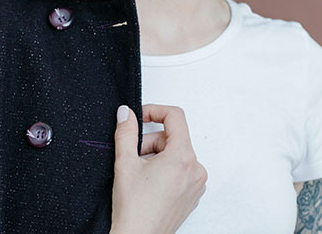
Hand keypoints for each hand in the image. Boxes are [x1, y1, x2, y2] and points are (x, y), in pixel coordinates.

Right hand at [110, 104, 207, 233]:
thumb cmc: (134, 211)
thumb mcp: (125, 163)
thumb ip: (126, 132)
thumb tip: (126, 113)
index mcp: (183, 157)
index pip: (175, 116)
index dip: (154, 110)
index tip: (139, 117)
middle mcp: (195, 169)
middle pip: (173, 137)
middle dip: (150, 141)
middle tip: (132, 156)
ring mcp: (196, 184)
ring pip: (175, 154)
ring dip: (156, 156)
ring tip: (139, 174)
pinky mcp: (192, 195)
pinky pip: (180, 169)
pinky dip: (164, 169)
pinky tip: (149, 184)